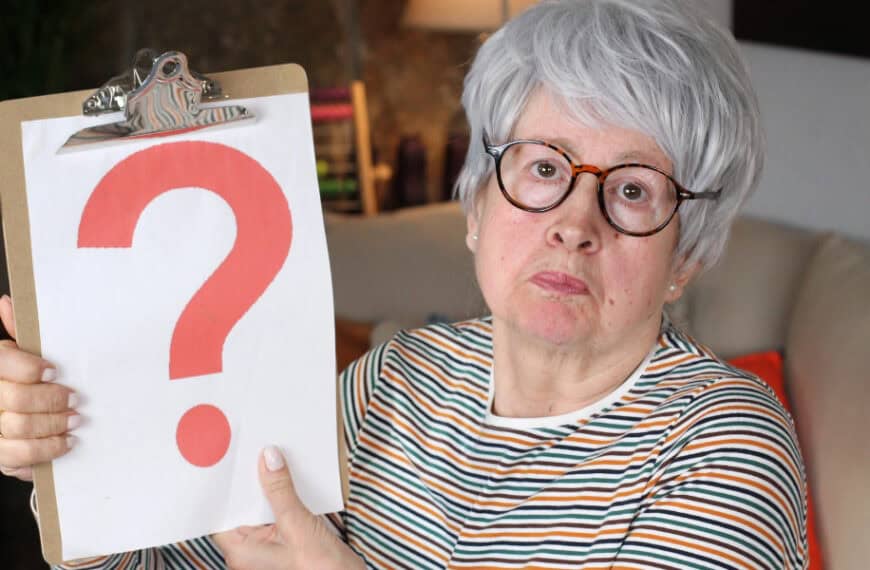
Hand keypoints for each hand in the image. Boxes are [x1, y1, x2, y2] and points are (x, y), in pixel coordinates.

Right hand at [0, 295, 78, 480]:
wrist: (12, 415)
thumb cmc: (21, 380)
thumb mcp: (20, 353)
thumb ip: (20, 332)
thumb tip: (8, 302)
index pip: (3, 363)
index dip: (29, 368)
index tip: (55, 370)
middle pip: (16, 399)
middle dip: (51, 400)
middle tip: (75, 400)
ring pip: (19, 429)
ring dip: (53, 426)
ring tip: (76, 421)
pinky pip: (19, 457)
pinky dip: (47, 451)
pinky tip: (66, 443)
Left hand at [214, 447, 362, 569]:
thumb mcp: (298, 526)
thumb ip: (281, 491)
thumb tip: (268, 459)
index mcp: (240, 552)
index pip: (223, 511)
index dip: (226, 484)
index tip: (231, 457)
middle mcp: (249, 551)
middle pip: (244, 506)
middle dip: (251, 480)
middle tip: (256, 449)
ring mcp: (268, 548)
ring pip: (263, 508)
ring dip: (271, 486)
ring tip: (276, 457)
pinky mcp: (286, 542)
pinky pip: (279, 513)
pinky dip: (285, 496)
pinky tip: (293, 478)